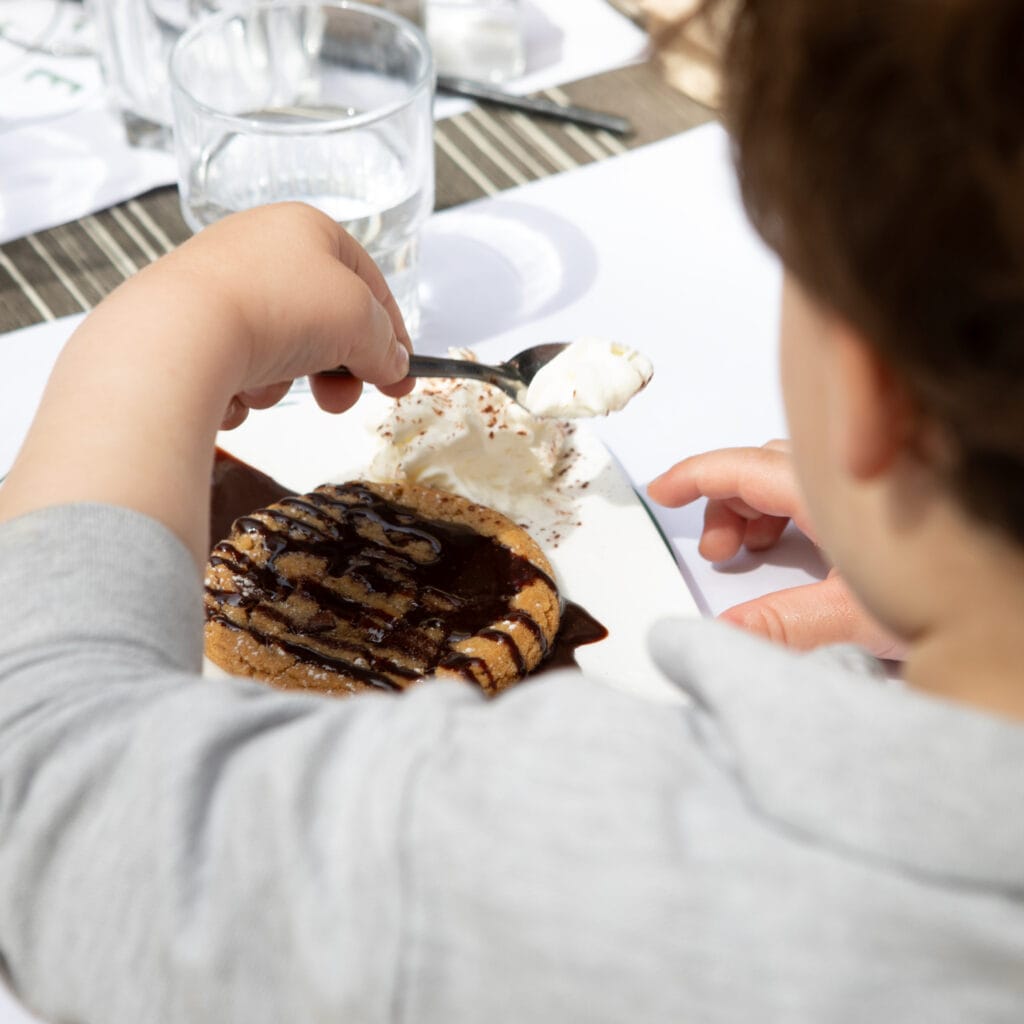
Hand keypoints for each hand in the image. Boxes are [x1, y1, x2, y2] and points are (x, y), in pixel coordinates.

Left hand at [154, 203, 413, 426]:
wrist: (182, 337)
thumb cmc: (279, 309)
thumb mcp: (361, 322)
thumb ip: (387, 344)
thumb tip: (391, 363)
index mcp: (306, 228)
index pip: (368, 283)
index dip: (392, 333)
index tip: (400, 376)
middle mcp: (258, 247)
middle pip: (323, 320)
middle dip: (337, 369)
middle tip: (339, 400)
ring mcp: (218, 284)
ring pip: (280, 349)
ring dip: (285, 380)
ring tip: (268, 387)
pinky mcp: (186, 323)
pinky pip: (236, 365)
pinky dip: (242, 386)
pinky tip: (232, 388)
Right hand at [647, 442, 904, 658]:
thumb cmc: (959, 595)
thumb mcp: (857, 615)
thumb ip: (782, 625)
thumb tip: (719, 634)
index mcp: (834, 490)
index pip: (745, 466)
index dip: (695, 476)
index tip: (661, 493)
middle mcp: (848, 476)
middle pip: (763, 468)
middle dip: (725, 503)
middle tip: (716, 553)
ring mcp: (867, 484)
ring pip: (790, 478)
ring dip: (755, 511)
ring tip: (747, 554)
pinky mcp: (883, 500)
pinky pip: (817, 489)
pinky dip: (786, 512)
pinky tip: (793, 551)